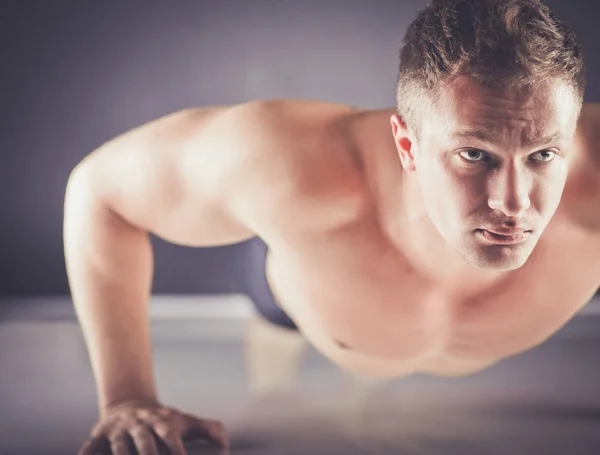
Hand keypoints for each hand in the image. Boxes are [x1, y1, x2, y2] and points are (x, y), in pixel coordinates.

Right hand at [78, 399, 228, 454]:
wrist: (131, 406)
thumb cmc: (164, 421)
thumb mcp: (185, 421)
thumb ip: (208, 430)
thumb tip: (225, 445)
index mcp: (161, 421)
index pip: (170, 435)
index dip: (177, 449)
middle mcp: (140, 424)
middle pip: (144, 441)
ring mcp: (119, 430)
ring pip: (119, 446)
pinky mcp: (99, 436)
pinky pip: (90, 448)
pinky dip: (85, 454)